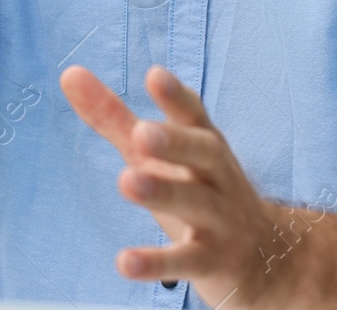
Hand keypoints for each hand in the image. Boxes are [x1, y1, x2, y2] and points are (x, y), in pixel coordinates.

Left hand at [61, 64, 287, 309]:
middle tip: (142, 133)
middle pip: (204, 154)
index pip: (194, 115)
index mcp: (204, 145)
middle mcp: (217, 177)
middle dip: (176, 142)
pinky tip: (124, 262)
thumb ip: (114, 116)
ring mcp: (221, 220)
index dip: (176, 97)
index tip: (155, 75)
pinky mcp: (214, 262)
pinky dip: (157, 262)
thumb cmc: (199, 190)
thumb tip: (69, 73)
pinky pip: (187, 261)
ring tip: (127, 182)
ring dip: (165, 193)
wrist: (267, 257)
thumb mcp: (157, 153)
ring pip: (197, 204)